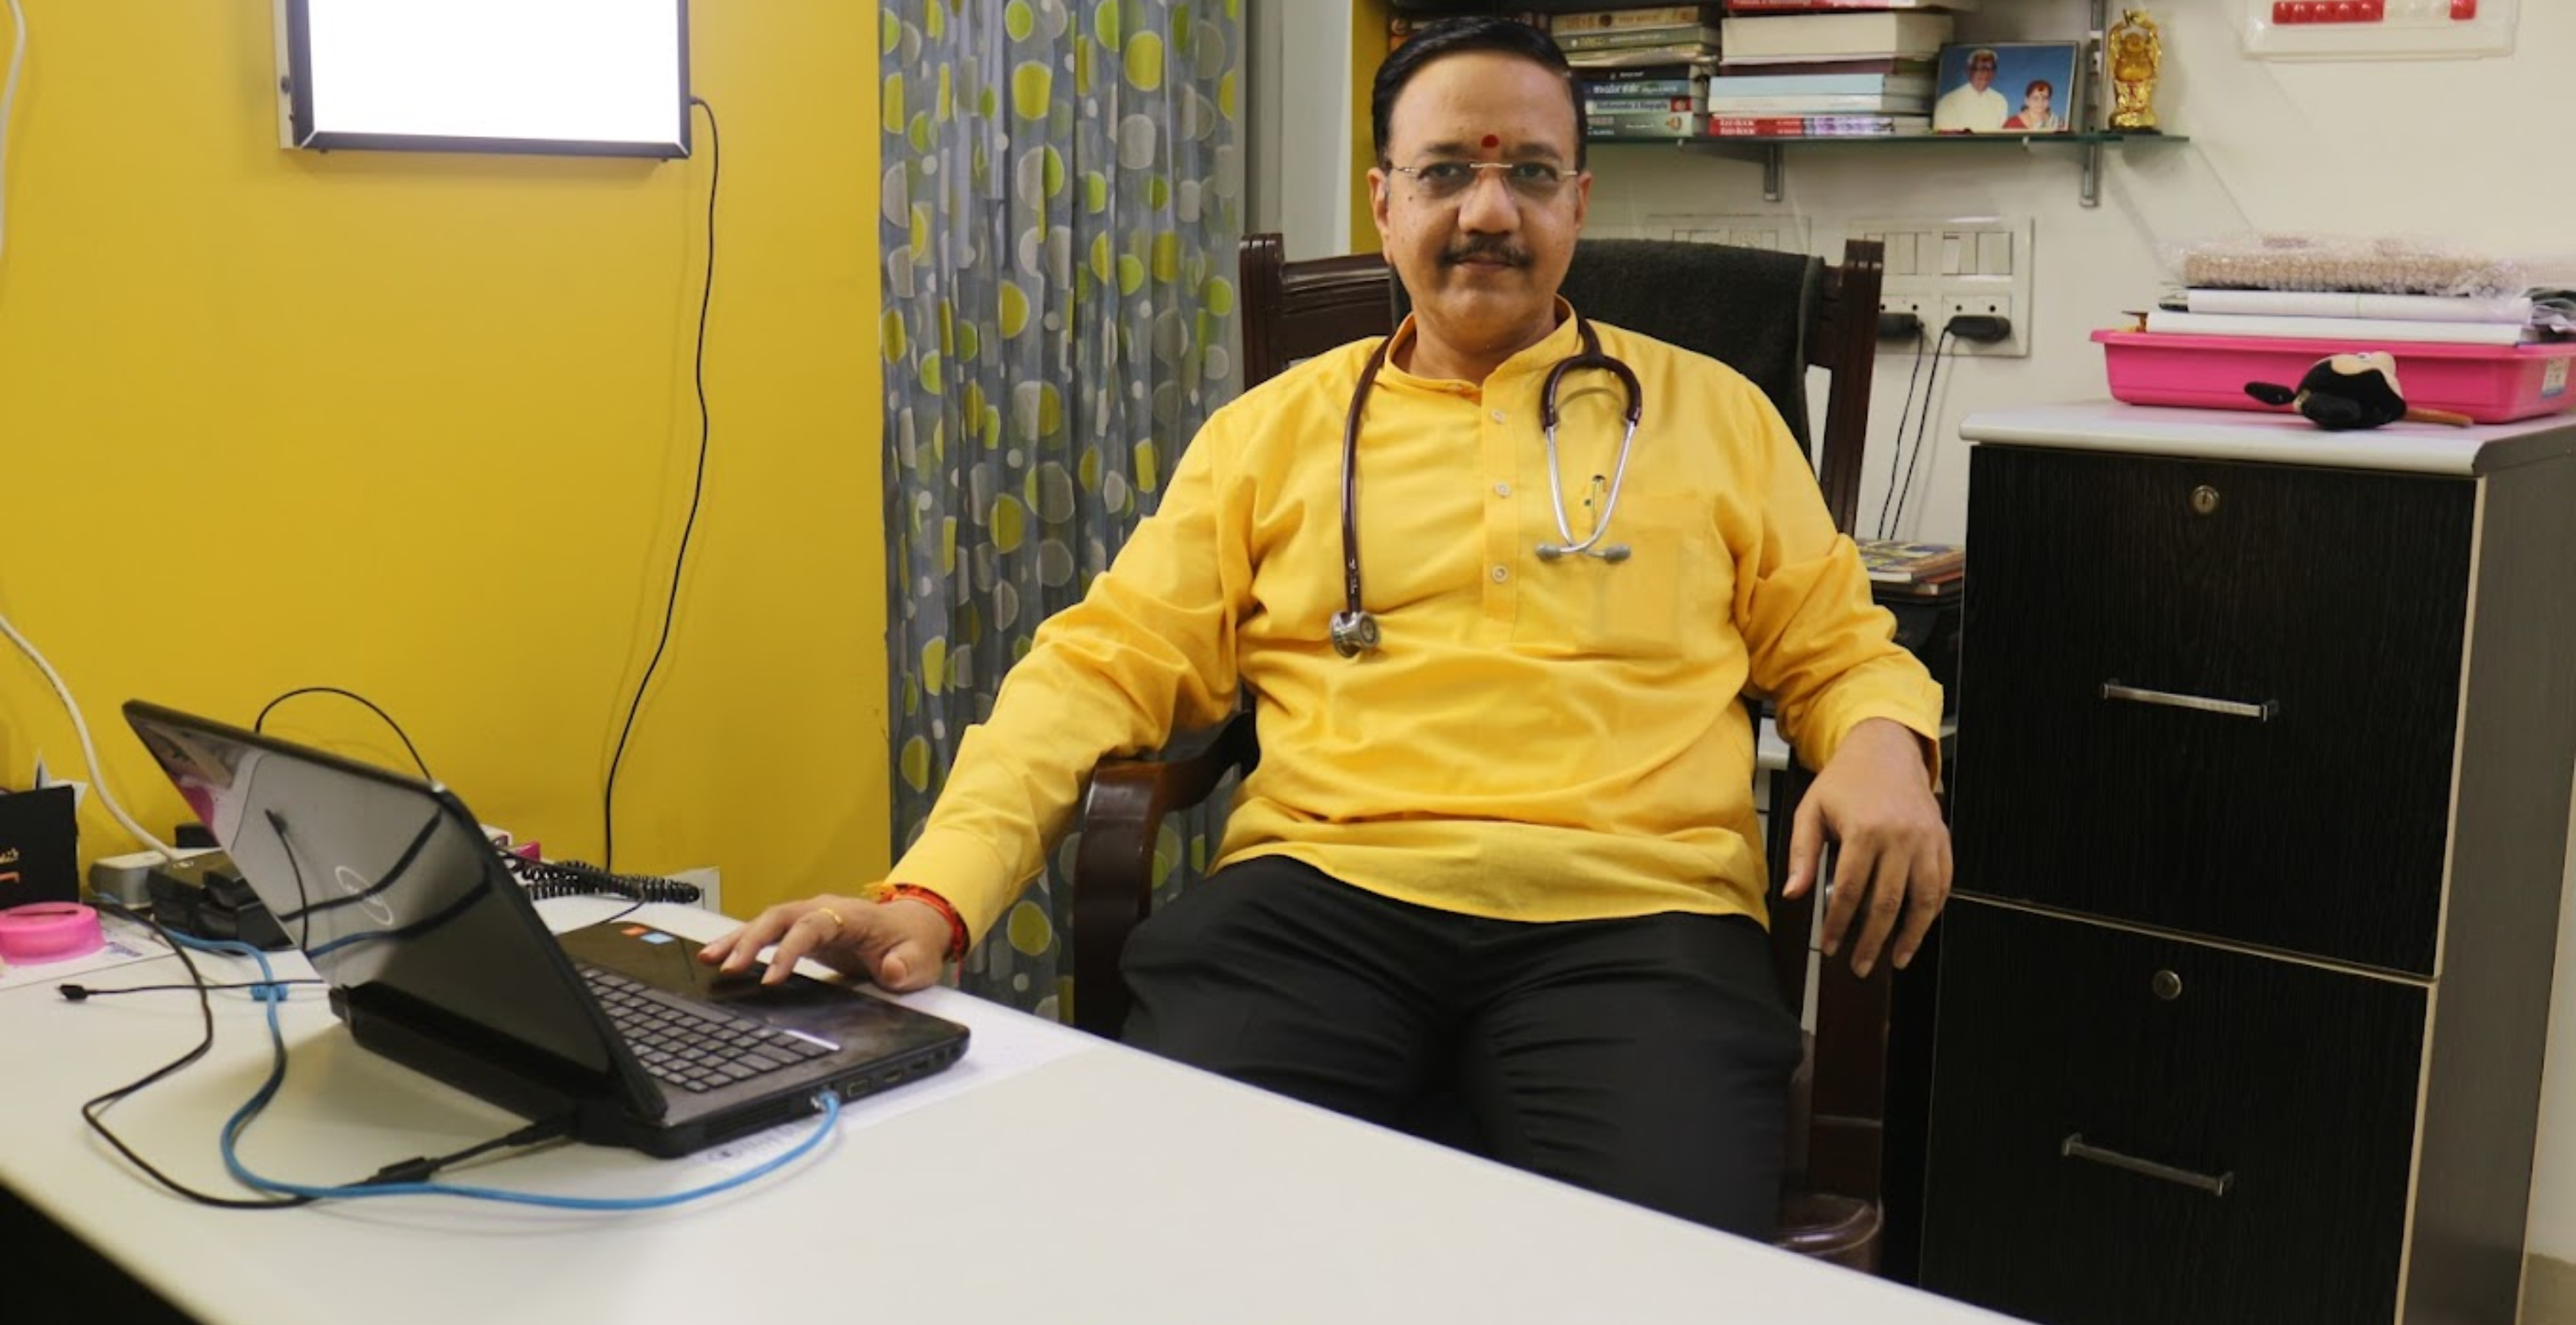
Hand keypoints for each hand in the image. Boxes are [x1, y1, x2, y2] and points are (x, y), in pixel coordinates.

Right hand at [697, 892, 951, 991]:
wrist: (913, 928)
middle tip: (726, 966)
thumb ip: (907, 966)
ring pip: (768, 921)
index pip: (812, 927)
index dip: (789, 951)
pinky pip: (769, 932)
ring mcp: (812, 917)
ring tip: (708, 958)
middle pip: (780, 917)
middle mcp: (826, 910)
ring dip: (739, 939)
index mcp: (851, 916)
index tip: (770, 978)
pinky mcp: (803, 930)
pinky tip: (721, 955)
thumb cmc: (912, 944)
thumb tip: (892, 970)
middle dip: (751, 940)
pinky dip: (745, 942)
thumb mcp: (920, 960)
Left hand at [1780, 718, 1951, 977]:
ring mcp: (1926, 840)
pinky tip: (1920, 928)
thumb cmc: (1846, 779)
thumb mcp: (1811, 810)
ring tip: (1896, 959)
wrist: (1886, 747)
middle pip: (1887, 903)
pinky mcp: (1942, 839)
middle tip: (1860, 966)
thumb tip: (1793, 895)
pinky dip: (1933, 911)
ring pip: (1923, 900)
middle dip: (1872, 941)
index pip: (1850, 892)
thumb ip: (1802, 854)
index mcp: (1864, 830)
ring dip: (1911, 935)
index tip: (1829, 946)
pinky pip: (1943, 883)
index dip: (1839, 924)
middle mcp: (1900, 837)